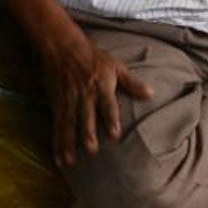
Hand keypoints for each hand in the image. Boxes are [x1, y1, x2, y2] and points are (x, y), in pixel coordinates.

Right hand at [43, 36, 154, 167]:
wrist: (64, 47)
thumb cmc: (93, 57)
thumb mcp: (116, 66)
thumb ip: (132, 83)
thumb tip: (151, 95)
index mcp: (100, 86)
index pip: (107, 105)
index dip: (111, 119)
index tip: (114, 135)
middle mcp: (84, 94)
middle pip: (85, 116)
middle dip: (87, 133)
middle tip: (91, 150)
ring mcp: (69, 100)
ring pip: (68, 124)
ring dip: (68, 142)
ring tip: (70, 161)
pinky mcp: (57, 104)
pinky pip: (57, 125)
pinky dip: (56, 142)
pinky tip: (58, 158)